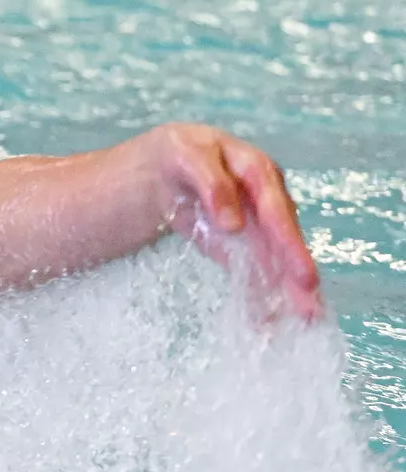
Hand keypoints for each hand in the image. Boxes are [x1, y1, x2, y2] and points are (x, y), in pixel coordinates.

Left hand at [138, 123, 322, 320]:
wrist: (163, 163)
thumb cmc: (177, 153)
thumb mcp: (184, 155)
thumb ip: (211, 184)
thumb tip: (233, 223)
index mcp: (254, 170)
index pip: (273, 205)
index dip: (284, 238)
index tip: (295, 270)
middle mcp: (262, 197)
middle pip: (280, 236)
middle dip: (295, 269)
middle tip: (308, 300)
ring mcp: (253, 220)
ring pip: (272, 255)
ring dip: (285, 287)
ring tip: (303, 316)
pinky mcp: (239, 241)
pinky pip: (251, 268)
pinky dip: (258, 292)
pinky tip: (265, 317)